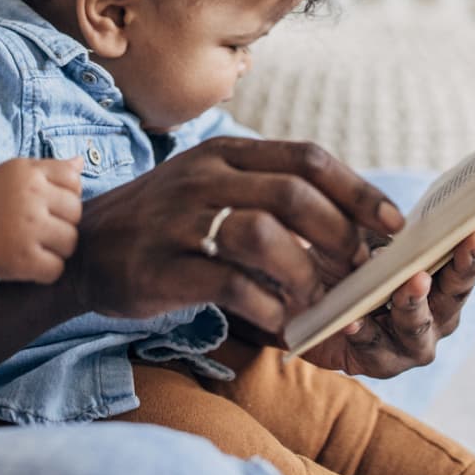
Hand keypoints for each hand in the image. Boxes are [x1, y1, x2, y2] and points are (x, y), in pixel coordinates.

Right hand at [0, 158, 82, 283]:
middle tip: (40, 225)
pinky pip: (56, 269)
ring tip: (36, 242)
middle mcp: (29, 199)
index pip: (74, 181)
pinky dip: (47, 269)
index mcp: (29, 173)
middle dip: (62, 220)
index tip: (46, 201)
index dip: (64, 193)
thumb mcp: (19, 173)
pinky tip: (31, 259)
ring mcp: (26, 229)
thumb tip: (80, 162)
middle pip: (75, 212)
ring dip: (57, 246)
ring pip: (70, 241)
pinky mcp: (22, 259)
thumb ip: (52, 168)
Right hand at [65, 138, 404, 334]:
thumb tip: (348, 222)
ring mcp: (181, 220)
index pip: (307, 158)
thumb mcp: (212, 186)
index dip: (358, 190)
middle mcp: (205, 177)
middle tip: (361, 269)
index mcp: (226, 153)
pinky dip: (266, 305)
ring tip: (319, 299)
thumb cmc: (164, 221)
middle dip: (340, 234)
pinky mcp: (162, 266)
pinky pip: (228, 282)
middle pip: (293, 193)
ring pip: (262, 233)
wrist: (82, 247)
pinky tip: (281, 322)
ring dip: (305, 271)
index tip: (393, 223)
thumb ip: (268, 193)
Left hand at [294, 199, 474, 376]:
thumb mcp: (370, 235)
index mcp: (448, 274)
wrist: (313, 312)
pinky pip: (372, 346)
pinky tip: (353, 320)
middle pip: (460, 285)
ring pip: (420, 322)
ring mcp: (415, 340)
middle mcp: (442, 310)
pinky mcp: (381, 362)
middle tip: (474, 238)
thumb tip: (412, 202)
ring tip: (413, 280)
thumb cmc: (351, 268)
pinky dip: (364, 331)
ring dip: (416, 300)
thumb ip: (392, 225)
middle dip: (469, 261)